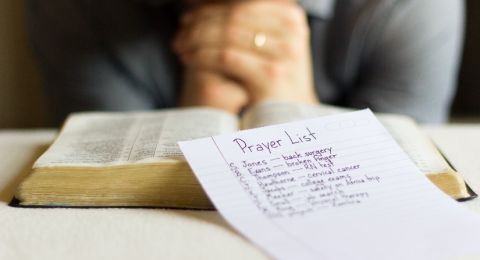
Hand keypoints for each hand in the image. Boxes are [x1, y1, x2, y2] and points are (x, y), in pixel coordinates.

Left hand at [173, 0, 318, 104]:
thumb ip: (248, 25)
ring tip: (180, 46)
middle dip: (202, 23)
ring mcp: (284, 52)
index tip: (189, 18)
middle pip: (234, 18)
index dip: (212, 10)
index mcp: (292, 18)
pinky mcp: (270, 72)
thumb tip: (207, 5)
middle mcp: (292, 30)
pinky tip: (188, 59)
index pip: (243, 6)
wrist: (288, 117)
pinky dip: (202, 55)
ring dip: (197, 39)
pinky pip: (226, 56)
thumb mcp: (267, 46)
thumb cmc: (272, 81)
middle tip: (180, 32)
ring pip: (227, 35)